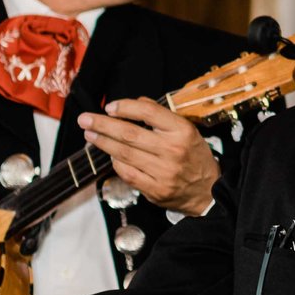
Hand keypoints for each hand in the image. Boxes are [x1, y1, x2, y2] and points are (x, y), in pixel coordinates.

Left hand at [79, 99, 218, 214]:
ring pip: (125, 154)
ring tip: (90, 135)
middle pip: (130, 134)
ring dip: (103, 143)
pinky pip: (127, 173)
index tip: (110, 107)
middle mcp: (173, 150)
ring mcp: (163, 171)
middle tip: (85, 119)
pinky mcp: (155, 189)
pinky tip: (109, 156)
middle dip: (103, 125)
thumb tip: (135, 102)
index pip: (149, 112)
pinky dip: (116, 163)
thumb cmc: (194, 157)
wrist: (209, 192)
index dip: (126, 107)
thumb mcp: (187, 131)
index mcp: (182, 131)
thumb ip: (162, 117)